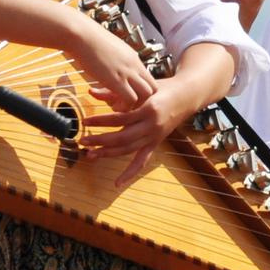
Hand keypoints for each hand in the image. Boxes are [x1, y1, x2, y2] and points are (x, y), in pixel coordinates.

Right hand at [64, 18, 158, 116]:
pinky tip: (112, 106)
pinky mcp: (117, 80)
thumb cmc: (87, 39)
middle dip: (142, 100)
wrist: (81, 34)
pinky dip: (124, 107)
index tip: (127, 95)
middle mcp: (134, 65)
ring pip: (147, 95)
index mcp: (132, 57)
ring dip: (135, 105)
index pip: (148, 78)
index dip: (140, 91)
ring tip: (119, 107)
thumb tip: (107, 63)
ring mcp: (127, 72)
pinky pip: (131, 99)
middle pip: (153, 87)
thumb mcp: (107, 48)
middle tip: (127, 104)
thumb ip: (113, 58)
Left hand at [75, 76, 201, 185]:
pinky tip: (117, 183)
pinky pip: (142, 161)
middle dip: (100, 140)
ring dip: (108, 154)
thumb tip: (91, 92)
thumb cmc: (162, 88)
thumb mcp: (141, 85)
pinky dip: (130, 173)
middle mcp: (152, 126)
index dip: (101, 120)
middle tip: (82, 140)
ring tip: (90, 154)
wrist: (186, 96)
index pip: (119, 118)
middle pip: (122, 138)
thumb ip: (116, 91)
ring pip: (128, 150)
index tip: (85, 121)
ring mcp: (154, 137)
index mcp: (148, 109)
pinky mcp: (155, 143)